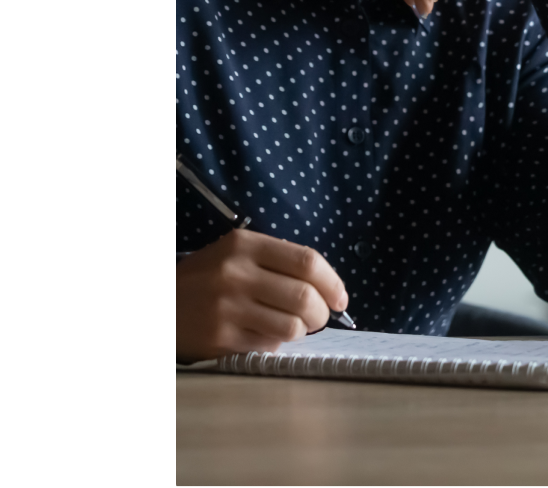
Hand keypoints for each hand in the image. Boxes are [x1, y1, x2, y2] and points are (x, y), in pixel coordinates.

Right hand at [176, 228, 348, 363]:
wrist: (164, 303)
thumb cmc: (209, 277)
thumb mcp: (238, 253)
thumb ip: (278, 261)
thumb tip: (327, 286)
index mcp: (246, 245)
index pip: (307, 261)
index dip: (332, 282)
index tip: (340, 297)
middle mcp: (237, 273)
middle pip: (303, 296)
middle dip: (321, 312)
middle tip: (319, 317)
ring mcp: (228, 308)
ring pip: (291, 326)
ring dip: (302, 331)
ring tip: (295, 327)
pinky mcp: (221, 338)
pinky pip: (269, 345)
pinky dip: (277, 343)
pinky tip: (267, 335)